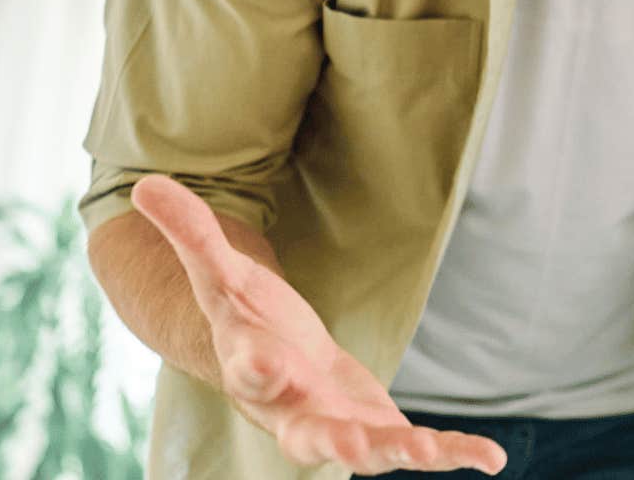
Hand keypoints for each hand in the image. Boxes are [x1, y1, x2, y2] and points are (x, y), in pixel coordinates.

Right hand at [131, 176, 506, 475]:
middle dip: (333, 444)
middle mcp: (295, 412)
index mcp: (254, 369)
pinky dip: (453, 454)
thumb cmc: (247, 320)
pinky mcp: (377, 432)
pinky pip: (416, 448)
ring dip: (405, 455)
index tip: (265, 366)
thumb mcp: (221, 273)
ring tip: (440, 457)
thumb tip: (142, 181)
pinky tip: (491, 460)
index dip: (256, 370)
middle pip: (308, 435)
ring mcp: (338, 429)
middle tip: (357, 451)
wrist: (274, 365)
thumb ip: (190, 232)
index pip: (248, 371)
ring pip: (369, 452)